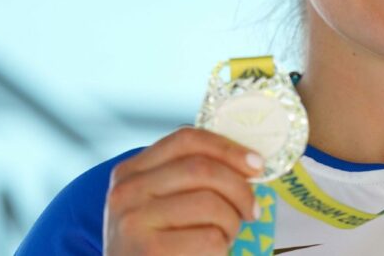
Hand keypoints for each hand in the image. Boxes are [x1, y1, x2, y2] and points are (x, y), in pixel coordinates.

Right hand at [103, 126, 263, 254]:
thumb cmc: (159, 244)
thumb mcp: (161, 204)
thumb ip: (190, 178)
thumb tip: (247, 161)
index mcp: (131, 171)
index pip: (186, 139)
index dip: (228, 148)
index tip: (257, 164)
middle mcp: (126, 192)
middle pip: (202, 169)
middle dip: (239, 189)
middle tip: (252, 210)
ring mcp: (133, 222)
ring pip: (210, 204)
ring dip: (232, 222)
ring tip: (226, 236)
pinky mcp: (149, 251)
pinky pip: (210, 238)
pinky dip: (222, 248)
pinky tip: (213, 254)